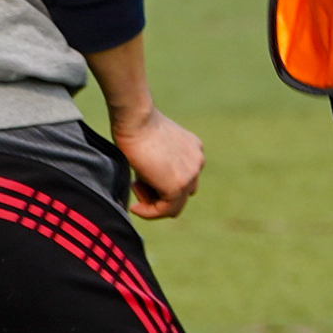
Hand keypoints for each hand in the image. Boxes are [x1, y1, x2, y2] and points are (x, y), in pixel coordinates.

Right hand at [112, 102, 205, 220]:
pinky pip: (165, 210)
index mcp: (193, 150)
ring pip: (174, 205)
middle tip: (136, 184)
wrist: (136, 119)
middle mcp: (197, 162)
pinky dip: (149, 212)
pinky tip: (135, 207)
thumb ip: (160, 162)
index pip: (182, 178)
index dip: (160, 183)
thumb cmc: (136, 127)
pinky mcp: (177, 186)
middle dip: (157, 193)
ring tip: (134, 186)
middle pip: (181, 193)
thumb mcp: (156, 145)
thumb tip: (151, 180)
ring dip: (152, 202)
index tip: (139, 181)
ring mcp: (191, 175)